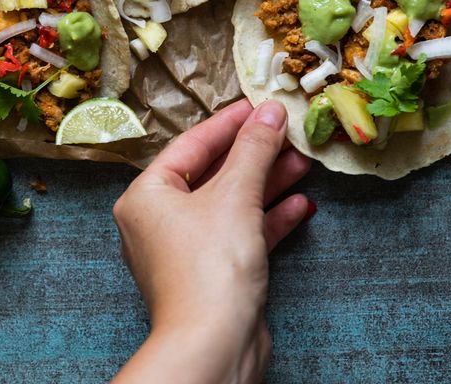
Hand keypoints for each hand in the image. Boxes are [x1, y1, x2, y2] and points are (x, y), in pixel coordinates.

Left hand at [111, 99, 313, 383]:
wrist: (213, 346)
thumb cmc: (210, 266)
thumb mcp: (235, 195)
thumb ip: (254, 149)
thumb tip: (271, 111)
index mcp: (147, 196)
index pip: (191, 145)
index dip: (229, 123)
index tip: (260, 104)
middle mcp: (158, 221)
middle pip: (212, 174)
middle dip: (254, 154)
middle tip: (289, 132)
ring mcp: (185, 250)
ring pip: (230, 204)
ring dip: (267, 183)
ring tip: (303, 163)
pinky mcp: (211, 274)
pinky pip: (239, 234)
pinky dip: (268, 220)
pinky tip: (300, 205)